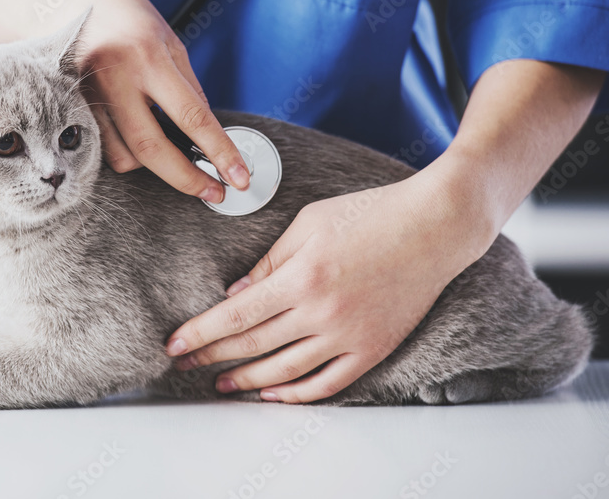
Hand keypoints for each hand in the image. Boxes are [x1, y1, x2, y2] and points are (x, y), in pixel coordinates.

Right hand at [69, 0, 249, 201]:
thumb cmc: (128, 18)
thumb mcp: (169, 42)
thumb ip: (189, 88)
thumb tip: (210, 137)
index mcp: (147, 56)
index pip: (192, 116)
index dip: (219, 152)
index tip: (238, 178)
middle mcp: (115, 77)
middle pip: (152, 148)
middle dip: (187, 179)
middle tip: (213, 192)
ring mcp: (87, 95)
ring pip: (124, 156)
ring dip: (152, 166)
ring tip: (168, 150)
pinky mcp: (70, 108)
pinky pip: (104, 149)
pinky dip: (127, 153)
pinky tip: (136, 137)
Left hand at [164, 170, 495, 402]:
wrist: (434, 226)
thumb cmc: (370, 213)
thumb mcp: (308, 224)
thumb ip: (269, 262)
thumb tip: (236, 296)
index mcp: (302, 277)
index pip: (237, 316)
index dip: (201, 333)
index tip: (175, 344)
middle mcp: (323, 312)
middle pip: (253, 345)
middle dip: (213, 357)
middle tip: (185, 364)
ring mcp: (350, 335)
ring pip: (286, 370)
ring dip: (248, 381)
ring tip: (221, 384)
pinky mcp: (373, 348)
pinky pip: (329, 383)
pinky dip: (298, 393)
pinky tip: (274, 394)